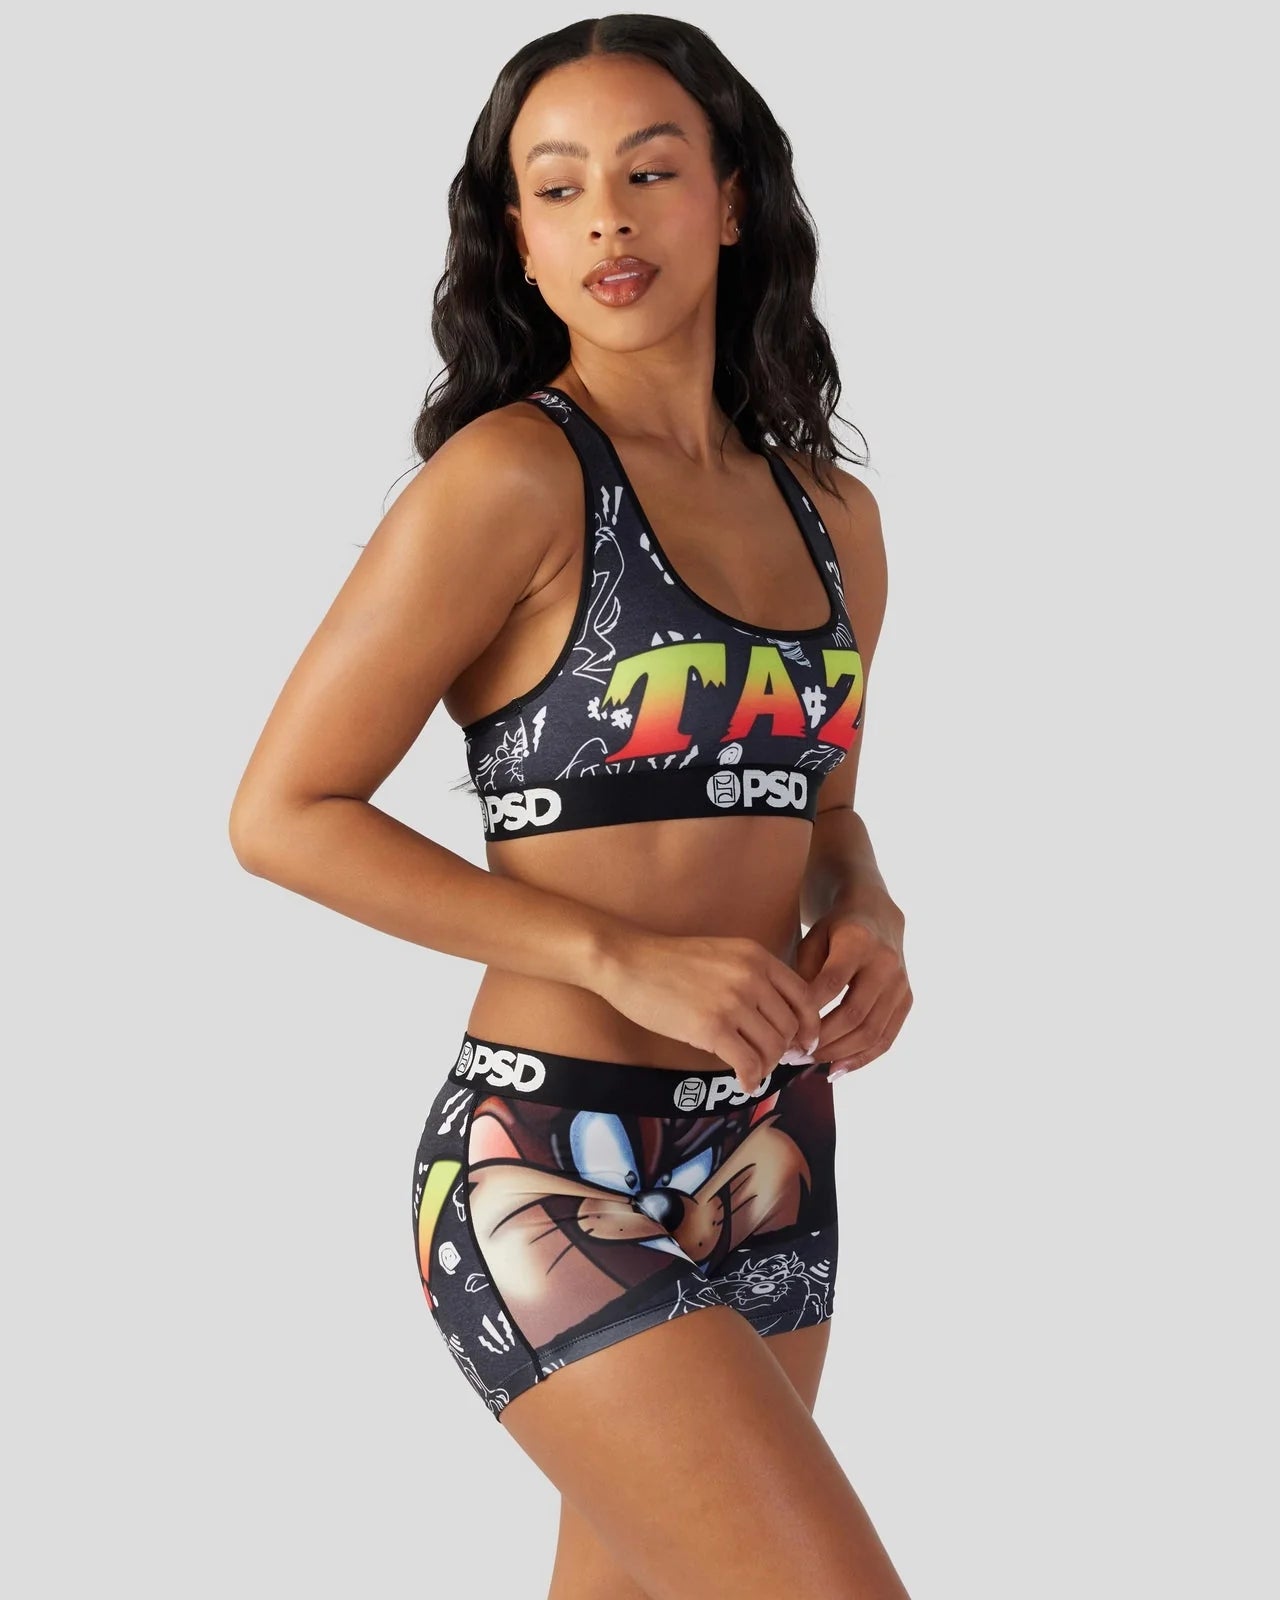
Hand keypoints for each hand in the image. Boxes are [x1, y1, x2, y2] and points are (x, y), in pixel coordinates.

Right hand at [594, 929, 822, 1095]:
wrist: (629, 963)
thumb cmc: (670, 962)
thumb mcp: (723, 955)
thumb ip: (753, 977)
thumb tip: (776, 1018)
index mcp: (758, 957)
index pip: (804, 997)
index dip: (810, 1026)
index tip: (804, 1043)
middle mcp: (752, 977)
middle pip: (789, 1027)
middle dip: (784, 1051)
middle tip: (772, 1062)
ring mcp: (733, 1002)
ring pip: (772, 1048)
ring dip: (766, 1066)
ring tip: (753, 1070)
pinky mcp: (712, 1027)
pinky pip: (748, 1063)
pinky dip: (751, 1079)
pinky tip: (744, 1083)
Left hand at [794, 892, 911, 1080]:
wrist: (877, 916)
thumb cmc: (836, 930)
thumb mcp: (813, 940)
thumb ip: (803, 974)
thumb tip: (792, 1021)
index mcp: (858, 942)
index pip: (832, 983)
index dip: (809, 1012)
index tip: (785, 1032)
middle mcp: (885, 963)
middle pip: (854, 1014)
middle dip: (821, 1040)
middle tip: (791, 1054)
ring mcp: (900, 984)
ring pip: (871, 1032)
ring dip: (837, 1053)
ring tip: (807, 1062)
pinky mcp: (906, 1000)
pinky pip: (886, 1038)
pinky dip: (861, 1059)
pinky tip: (836, 1069)